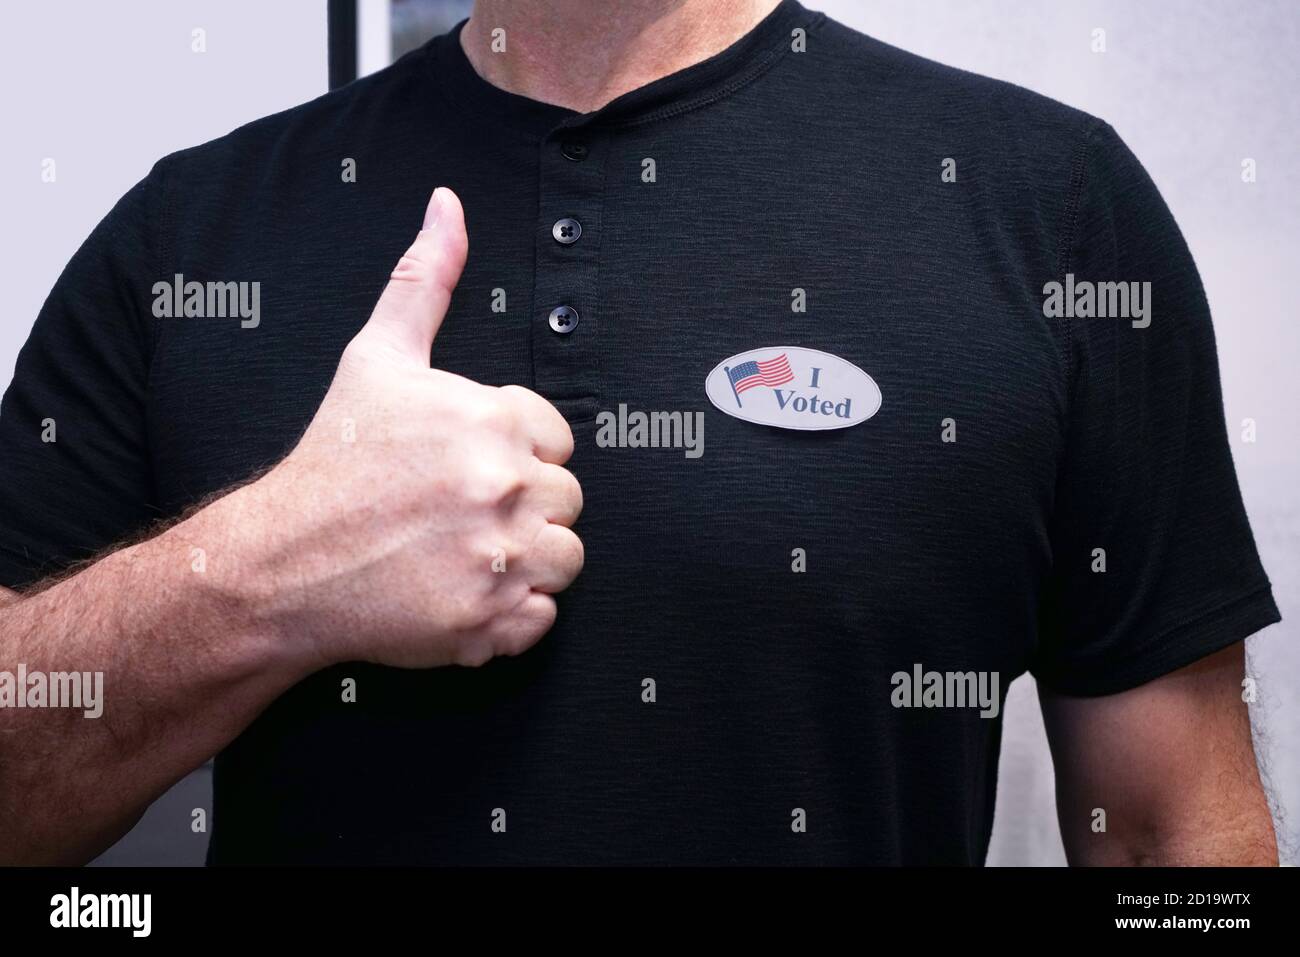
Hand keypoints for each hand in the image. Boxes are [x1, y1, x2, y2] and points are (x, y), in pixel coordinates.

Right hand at [252, 187, 582, 667]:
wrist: (278, 561)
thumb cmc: (331, 462)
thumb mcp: (378, 358)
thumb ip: (426, 281)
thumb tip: (448, 207)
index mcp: (492, 419)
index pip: (558, 439)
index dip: (517, 454)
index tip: (469, 469)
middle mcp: (504, 485)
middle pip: (567, 500)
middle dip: (523, 507)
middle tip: (458, 515)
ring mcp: (498, 557)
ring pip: (565, 559)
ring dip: (526, 561)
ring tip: (464, 553)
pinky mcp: (488, 621)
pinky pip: (541, 619)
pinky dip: (509, 616)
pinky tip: (460, 592)